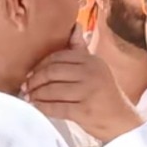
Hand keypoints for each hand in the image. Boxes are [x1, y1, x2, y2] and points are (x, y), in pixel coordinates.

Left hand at [23, 34, 141, 142]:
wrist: (121, 121)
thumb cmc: (103, 94)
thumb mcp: (95, 69)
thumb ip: (80, 50)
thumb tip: (74, 25)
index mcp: (92, 60)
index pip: (58, 57)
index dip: (40, 65)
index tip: (30, 73)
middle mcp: (92, 73)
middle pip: (52, 72)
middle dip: (35, 80)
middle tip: (25, 87)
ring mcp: (89, 92)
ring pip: (52, 90)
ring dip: (36, 95)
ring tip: (29, 97)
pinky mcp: (85, 111)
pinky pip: (56, 108)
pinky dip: (43, 108)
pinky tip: (37, 108)